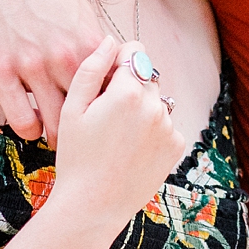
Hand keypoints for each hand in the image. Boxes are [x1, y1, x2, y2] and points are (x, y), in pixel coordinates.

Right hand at [0, 0, 102, 144]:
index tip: (110, 118)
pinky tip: (32, 123)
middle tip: (89, 138)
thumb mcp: (80, 12)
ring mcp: (31, 65)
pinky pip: (22, 121)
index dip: (114, 111)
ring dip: (60, 137)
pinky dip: (30, 130)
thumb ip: (95, 46)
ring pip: (57, 126)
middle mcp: (65, 58)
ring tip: (60, 138)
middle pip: (90, 116)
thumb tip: (114, 74)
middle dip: (92, 131)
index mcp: (90, 44)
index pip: (114, 94)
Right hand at [51, 36, 184, 232]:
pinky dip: (152, 131)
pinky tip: (131, 149)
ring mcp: (169, 127)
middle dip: (129, 87)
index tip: (103, 85)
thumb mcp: (72, 109)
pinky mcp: (177, 146)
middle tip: (106, 116)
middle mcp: (155, 106)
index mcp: (128, 92)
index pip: (133, 52)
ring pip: (157, 101)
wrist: (93, 207)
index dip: (116, 63)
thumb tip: (110, 41)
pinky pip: (166, 125)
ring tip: (118, 137)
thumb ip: (91, 68)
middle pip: (146, 76)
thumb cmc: (76, 158)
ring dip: (142, 109)